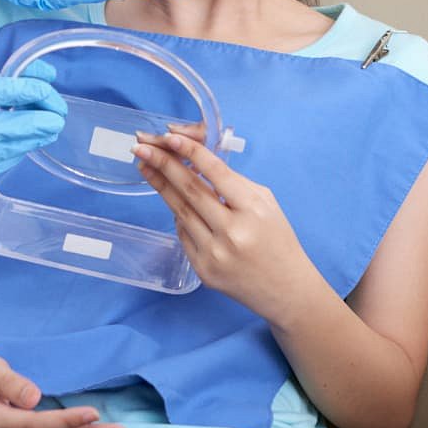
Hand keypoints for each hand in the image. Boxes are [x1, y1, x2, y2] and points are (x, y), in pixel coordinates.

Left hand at [135, 131, 313, 325]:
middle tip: (142, 146)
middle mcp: (232, 232)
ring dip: (160, 186)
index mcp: (253, 210)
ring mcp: (215, 253)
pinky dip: (178, 215)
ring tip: (145, 165)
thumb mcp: (266, 204)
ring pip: (180, 211)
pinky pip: (183, 234)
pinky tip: (172, 200)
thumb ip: (234, 184)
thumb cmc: (277, 240)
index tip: (170, 137)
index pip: (216, 174)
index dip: (191, 152)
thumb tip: (198, 161)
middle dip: (163, 164)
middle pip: (190, 190)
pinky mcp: (203, 270)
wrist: (286, 290)